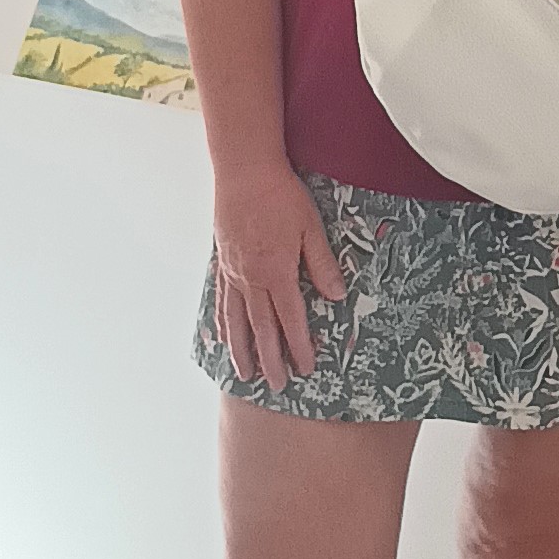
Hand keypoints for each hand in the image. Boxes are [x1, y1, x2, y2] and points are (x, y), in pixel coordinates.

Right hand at [211, 159, 346, 391]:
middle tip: (278, 386)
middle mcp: (252, 279)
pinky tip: (223, 337)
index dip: (299, 346)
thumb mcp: (312, 227)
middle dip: (271, 360)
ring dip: (242, 351)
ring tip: (246, 375)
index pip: (290, 319)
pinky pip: (221, 302)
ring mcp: (234, 273)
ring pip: (237, 322)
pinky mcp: (223, 262)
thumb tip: (337, 295)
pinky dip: (222, 324)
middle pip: (262, 329)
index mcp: (277, 272)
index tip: (306, 368)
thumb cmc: (281, 195)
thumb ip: (323, 264)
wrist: (245, 172)